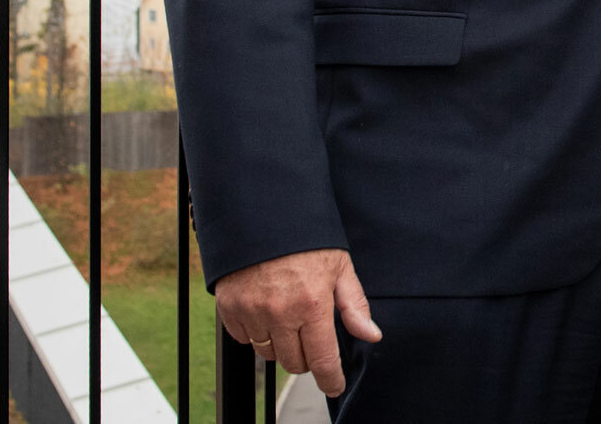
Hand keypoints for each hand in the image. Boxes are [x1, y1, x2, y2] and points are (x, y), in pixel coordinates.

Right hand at [214, 248, 381, 395]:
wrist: (262, 214)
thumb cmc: (305, 238)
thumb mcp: (340, 266)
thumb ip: (354, 305)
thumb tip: (371, 335)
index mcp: (312, 304)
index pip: (322, 358)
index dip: (330, 379)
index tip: (334, 385)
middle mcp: (280, 314)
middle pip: (295, 362)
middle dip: (307, 357)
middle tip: (311, 335)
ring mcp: (252, 313)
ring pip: (269, 354)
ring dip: (281, 346)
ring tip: (289, 319)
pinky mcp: (230, 309)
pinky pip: (245, 340)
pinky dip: (256, 334)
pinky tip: (266, 312)